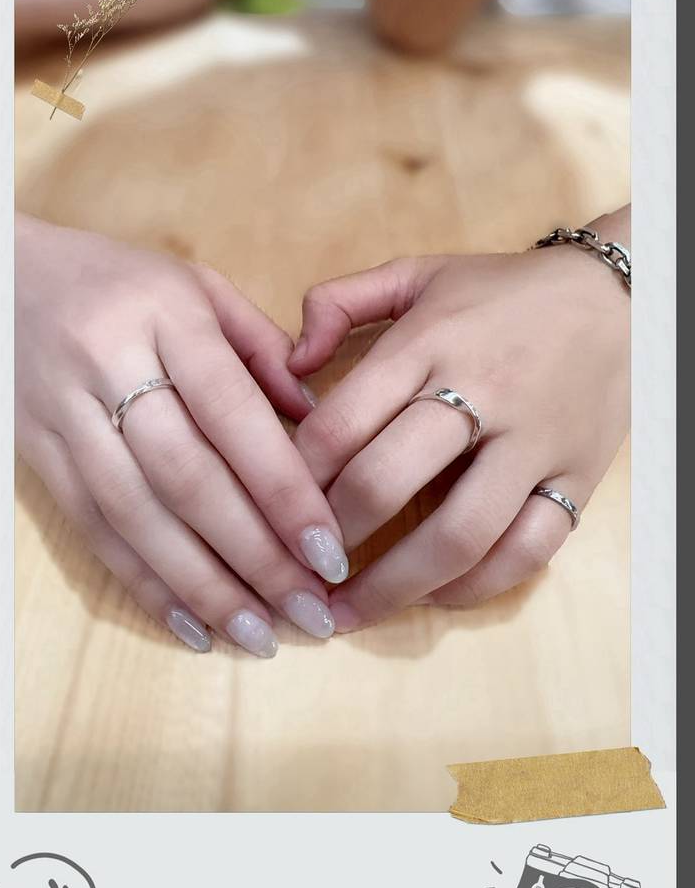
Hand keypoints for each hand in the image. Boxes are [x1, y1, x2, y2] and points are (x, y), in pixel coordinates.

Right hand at [17, 215, 347, 656]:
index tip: (330, 552)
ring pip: (138, 518)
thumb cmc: (120, 281)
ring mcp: (66, 415)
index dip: (283, 491)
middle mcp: (111, 366)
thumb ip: (262, 348)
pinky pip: (92, 531)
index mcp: (167, 316)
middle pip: (188, 478)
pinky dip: (144, 585)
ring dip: (203, 587)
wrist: (0, 278)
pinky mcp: (37, 454)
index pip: (234, 416)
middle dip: (255, 556)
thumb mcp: (198, 287)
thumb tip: (320, 423)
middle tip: (308, 612)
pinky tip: (191, 625)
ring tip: (259, 637)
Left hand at [290, 210, 629, 629]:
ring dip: (393, 587)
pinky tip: (434, 597)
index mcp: (429, 341)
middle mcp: (480, 393)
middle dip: (330, 536)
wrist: (618, 300)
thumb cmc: (502, 293)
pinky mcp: (576, 478)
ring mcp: (533, 442)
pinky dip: (477, 587)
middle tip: (298, 567)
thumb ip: (341, 300)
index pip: (342, 422)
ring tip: (347, 614)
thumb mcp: (418, 272)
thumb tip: (288, 364)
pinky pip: (529, 549)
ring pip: (458, 533)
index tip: (270, 510)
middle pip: (386, 481)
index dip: (294, 478)